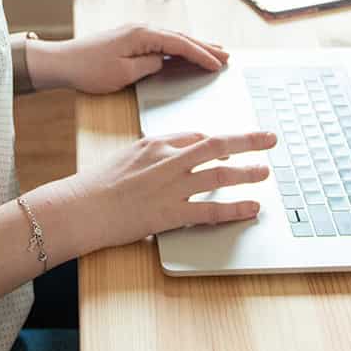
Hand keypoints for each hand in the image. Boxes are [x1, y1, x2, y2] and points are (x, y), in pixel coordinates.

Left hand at [36, 24, 229, 93]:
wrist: (62, 62)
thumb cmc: (90, 69)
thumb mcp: (123, 74)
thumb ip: (149, 66)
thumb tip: (165, 62)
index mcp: (142, 35)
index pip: (180, 44)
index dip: (201, 55)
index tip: (219, 64)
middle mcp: (141, 29)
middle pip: (180, 37)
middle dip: (204, 47)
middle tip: (227, 55)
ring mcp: (136, 32)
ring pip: (172, 38)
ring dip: (193, 45)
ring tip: (214, 51)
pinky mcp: (130, 39)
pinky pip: (162, 41)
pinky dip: (178, 47)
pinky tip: (184, 51)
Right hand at [64, 130, 277, 249]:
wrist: (80, 208)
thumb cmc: (95, 186)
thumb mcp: (124, 159)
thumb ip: (149, 156)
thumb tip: (163, 158)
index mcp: (155, 144)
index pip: (195, 137)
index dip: (217, 141)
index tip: (230, 144)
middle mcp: (167, 160)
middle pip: (216, 145)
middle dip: (247, 140)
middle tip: (269, 138)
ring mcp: (172, 186)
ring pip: (220, 174)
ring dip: (247, 172)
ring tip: (265, 172)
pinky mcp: (171, 212)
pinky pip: (212, 210)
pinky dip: (236, 208)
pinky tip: (251, 208)